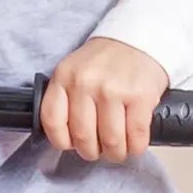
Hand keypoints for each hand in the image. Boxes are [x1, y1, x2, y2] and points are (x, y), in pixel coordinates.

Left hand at [39, 36, 169, 161]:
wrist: (140, 38)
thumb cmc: (107, 60)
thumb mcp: (75, 70)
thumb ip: (66, 97)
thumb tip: (68, 137)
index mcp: (65, 76)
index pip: (52, 121)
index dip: (62, 141)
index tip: (72, 145)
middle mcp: (86, 83)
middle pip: (82, 136)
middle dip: (92, 151)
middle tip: (99, 150)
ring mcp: (113, 90)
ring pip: (110, 141)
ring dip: (115, 153)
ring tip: (117, 150)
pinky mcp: (140, 97)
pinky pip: (135, 136)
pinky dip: (136, 147)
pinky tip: (134, 145)